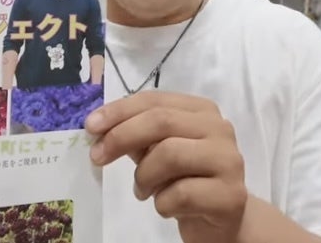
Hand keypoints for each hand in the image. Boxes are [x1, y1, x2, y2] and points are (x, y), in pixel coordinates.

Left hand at [85, 92, 246, 242]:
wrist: (222, 220)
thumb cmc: (187, 180)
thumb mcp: (158, 153)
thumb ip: (137, 136)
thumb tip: (99, 127)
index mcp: (202, 111)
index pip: (155, 100)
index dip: (119, 111)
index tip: (91, 127)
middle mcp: (220, 129)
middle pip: (162, 121)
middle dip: (122, 137)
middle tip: (98, 157)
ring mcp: (229, 161)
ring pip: (170, 155)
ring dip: (144, 177)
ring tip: (143, 191)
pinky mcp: (230, 195)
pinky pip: (180, 194)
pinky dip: (162, 204)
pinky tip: (167, 207)